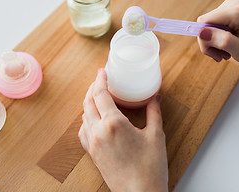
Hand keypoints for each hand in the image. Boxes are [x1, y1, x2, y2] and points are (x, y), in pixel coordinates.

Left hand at [79, 68, 167, 191]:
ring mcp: (93, 143)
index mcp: (113, 123)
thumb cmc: (150, 167)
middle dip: (93, 88)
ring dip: (89, 102)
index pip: (101, 94)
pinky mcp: (92, 153)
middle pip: (89, 102)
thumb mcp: (155, 136)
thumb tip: (155, 98)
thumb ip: (154, 113)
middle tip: (100, 80)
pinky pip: (83, 131)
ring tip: (97, 96)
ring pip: (84, 115)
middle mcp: (98, 131)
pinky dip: (86, 119)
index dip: (100, 80)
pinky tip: (92, 119)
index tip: (102, 71)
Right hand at [197, 0, 238, 66]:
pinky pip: (212, 22)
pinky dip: (217, 35)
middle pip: (204, 23)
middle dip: (209, 42)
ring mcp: (232, 3)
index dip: (204, 39)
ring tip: (227, 50)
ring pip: (207, 24)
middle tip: (222, 56)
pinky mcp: (229, 6)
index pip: (204, 22)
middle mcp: (234, 2)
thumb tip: (201, 32)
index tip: (215, 54)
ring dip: (213, 41)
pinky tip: (227, 42)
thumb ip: (222, 41)